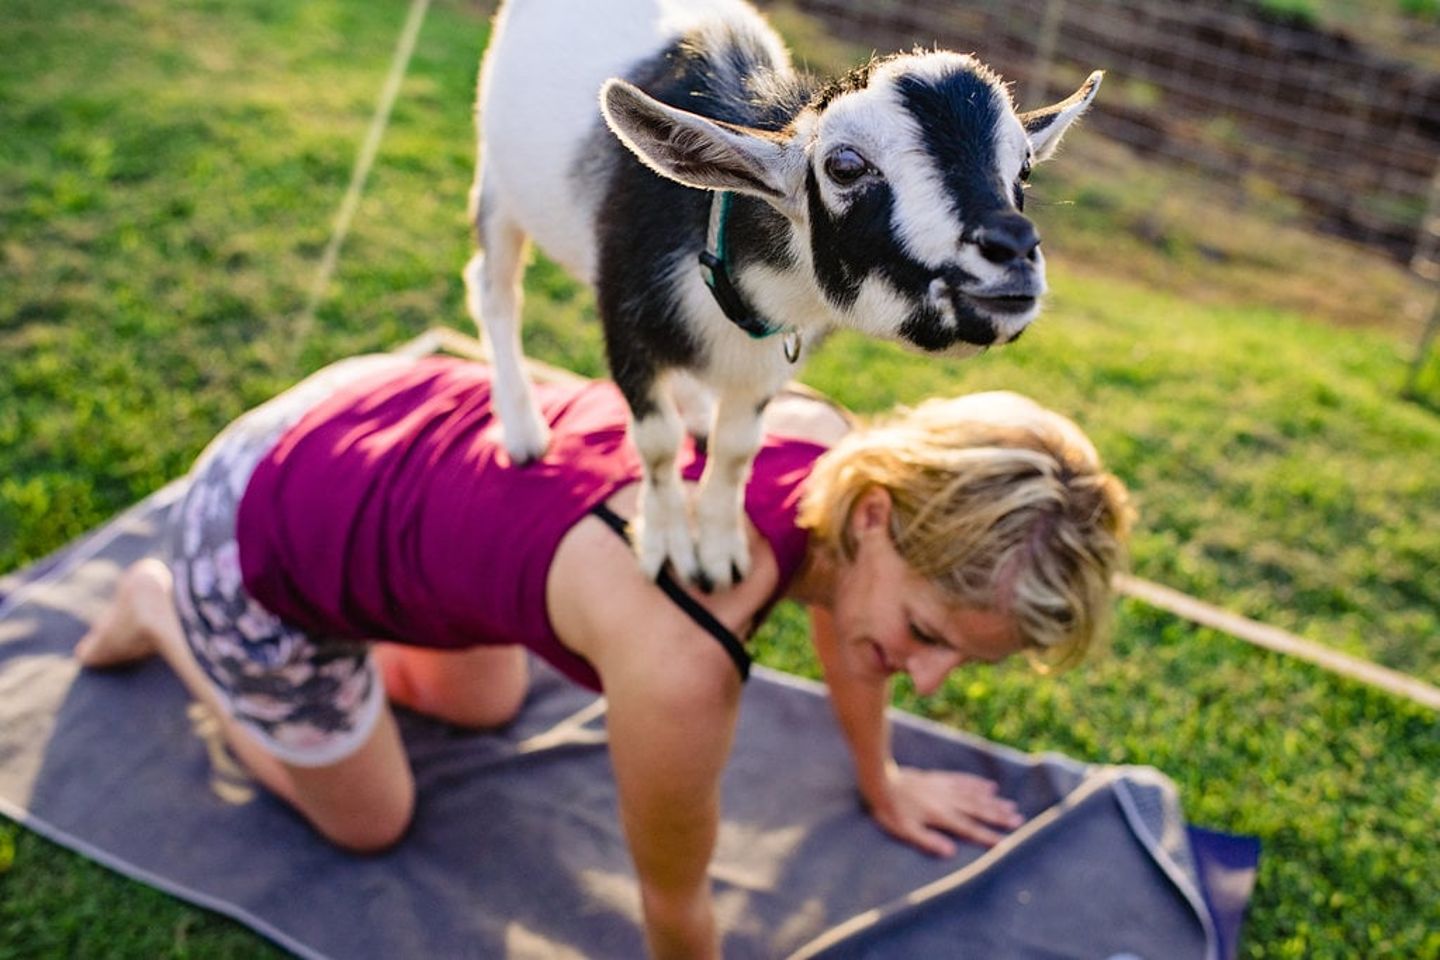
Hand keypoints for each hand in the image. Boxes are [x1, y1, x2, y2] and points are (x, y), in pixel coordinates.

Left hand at [866, 765, 1024, 856]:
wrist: (880, 780)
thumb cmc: (891, 810)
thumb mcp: (905, 831)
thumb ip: (928, 841)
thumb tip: (951, 853)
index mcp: (941, 816)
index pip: (969, 829)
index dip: (987, 836)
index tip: (1005, 843)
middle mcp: (947, 801)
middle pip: (978, 810)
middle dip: (999, 817)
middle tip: (1019, 821)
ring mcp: (945, 788)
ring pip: (975, 795)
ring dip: (994, 801)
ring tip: (1012, 806)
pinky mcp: (939, 778)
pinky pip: (963, 780)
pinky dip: (978, 783)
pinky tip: (989, 786)